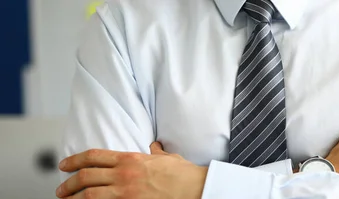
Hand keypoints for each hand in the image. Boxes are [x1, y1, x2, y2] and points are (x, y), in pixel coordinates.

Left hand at [56, 143, 206, 198]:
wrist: (195, 188)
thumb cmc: (184, 174)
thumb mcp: (168, 158)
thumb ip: (156, 152)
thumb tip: (153, 147)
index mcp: (131, 159)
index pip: (93, 156)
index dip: (74, 160)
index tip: (64, 165)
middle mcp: (124, 175)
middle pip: (86, 176)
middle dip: (68, 183)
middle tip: (61, 189)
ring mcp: (125, 193)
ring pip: (88, 195)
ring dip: (73, 198)